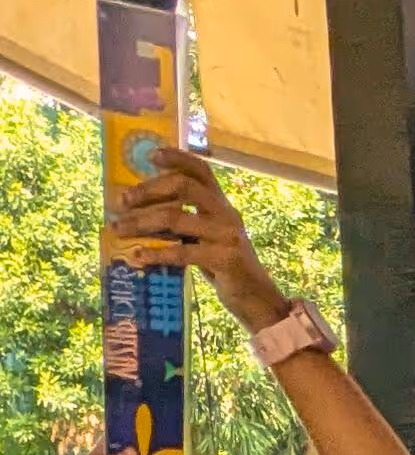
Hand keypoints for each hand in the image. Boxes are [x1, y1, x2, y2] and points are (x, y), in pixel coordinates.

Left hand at [109, 148, 286, 329]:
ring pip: (175, 218)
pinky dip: (156, 253)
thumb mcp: (207, 236)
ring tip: (118, 229)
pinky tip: (138, 257)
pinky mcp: (225, 259)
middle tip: (122, 200)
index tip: (151, 155)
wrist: (257, 299)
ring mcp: (227, 236)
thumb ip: (184, 220)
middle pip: (184, 186)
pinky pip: (182, 252)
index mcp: (222, 204)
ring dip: (140, 222)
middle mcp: (227, 214)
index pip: (202, 170)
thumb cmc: (224, 266)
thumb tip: (138, 210)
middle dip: (148, 190)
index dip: (177, 157)